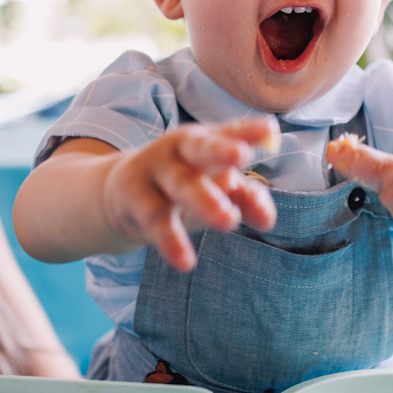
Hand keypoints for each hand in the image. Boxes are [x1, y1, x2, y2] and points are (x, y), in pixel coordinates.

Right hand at [102, 119, 278, 270]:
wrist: (122, 194)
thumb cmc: (184, 186)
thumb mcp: (216, 187)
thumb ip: (246, 198)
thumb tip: (267, 219)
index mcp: (204, 140)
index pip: (230, 132)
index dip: (249, 131)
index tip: (270, 130)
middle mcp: (179, 149)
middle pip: (200, 148)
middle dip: (220, 150)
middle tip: (242, 156)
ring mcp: (155, 170)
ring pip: (180, 184)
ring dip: (204, 200)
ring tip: (230, 220)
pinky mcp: (135, 198)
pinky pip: (156, 220)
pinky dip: (171, 240)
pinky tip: (186, 262)